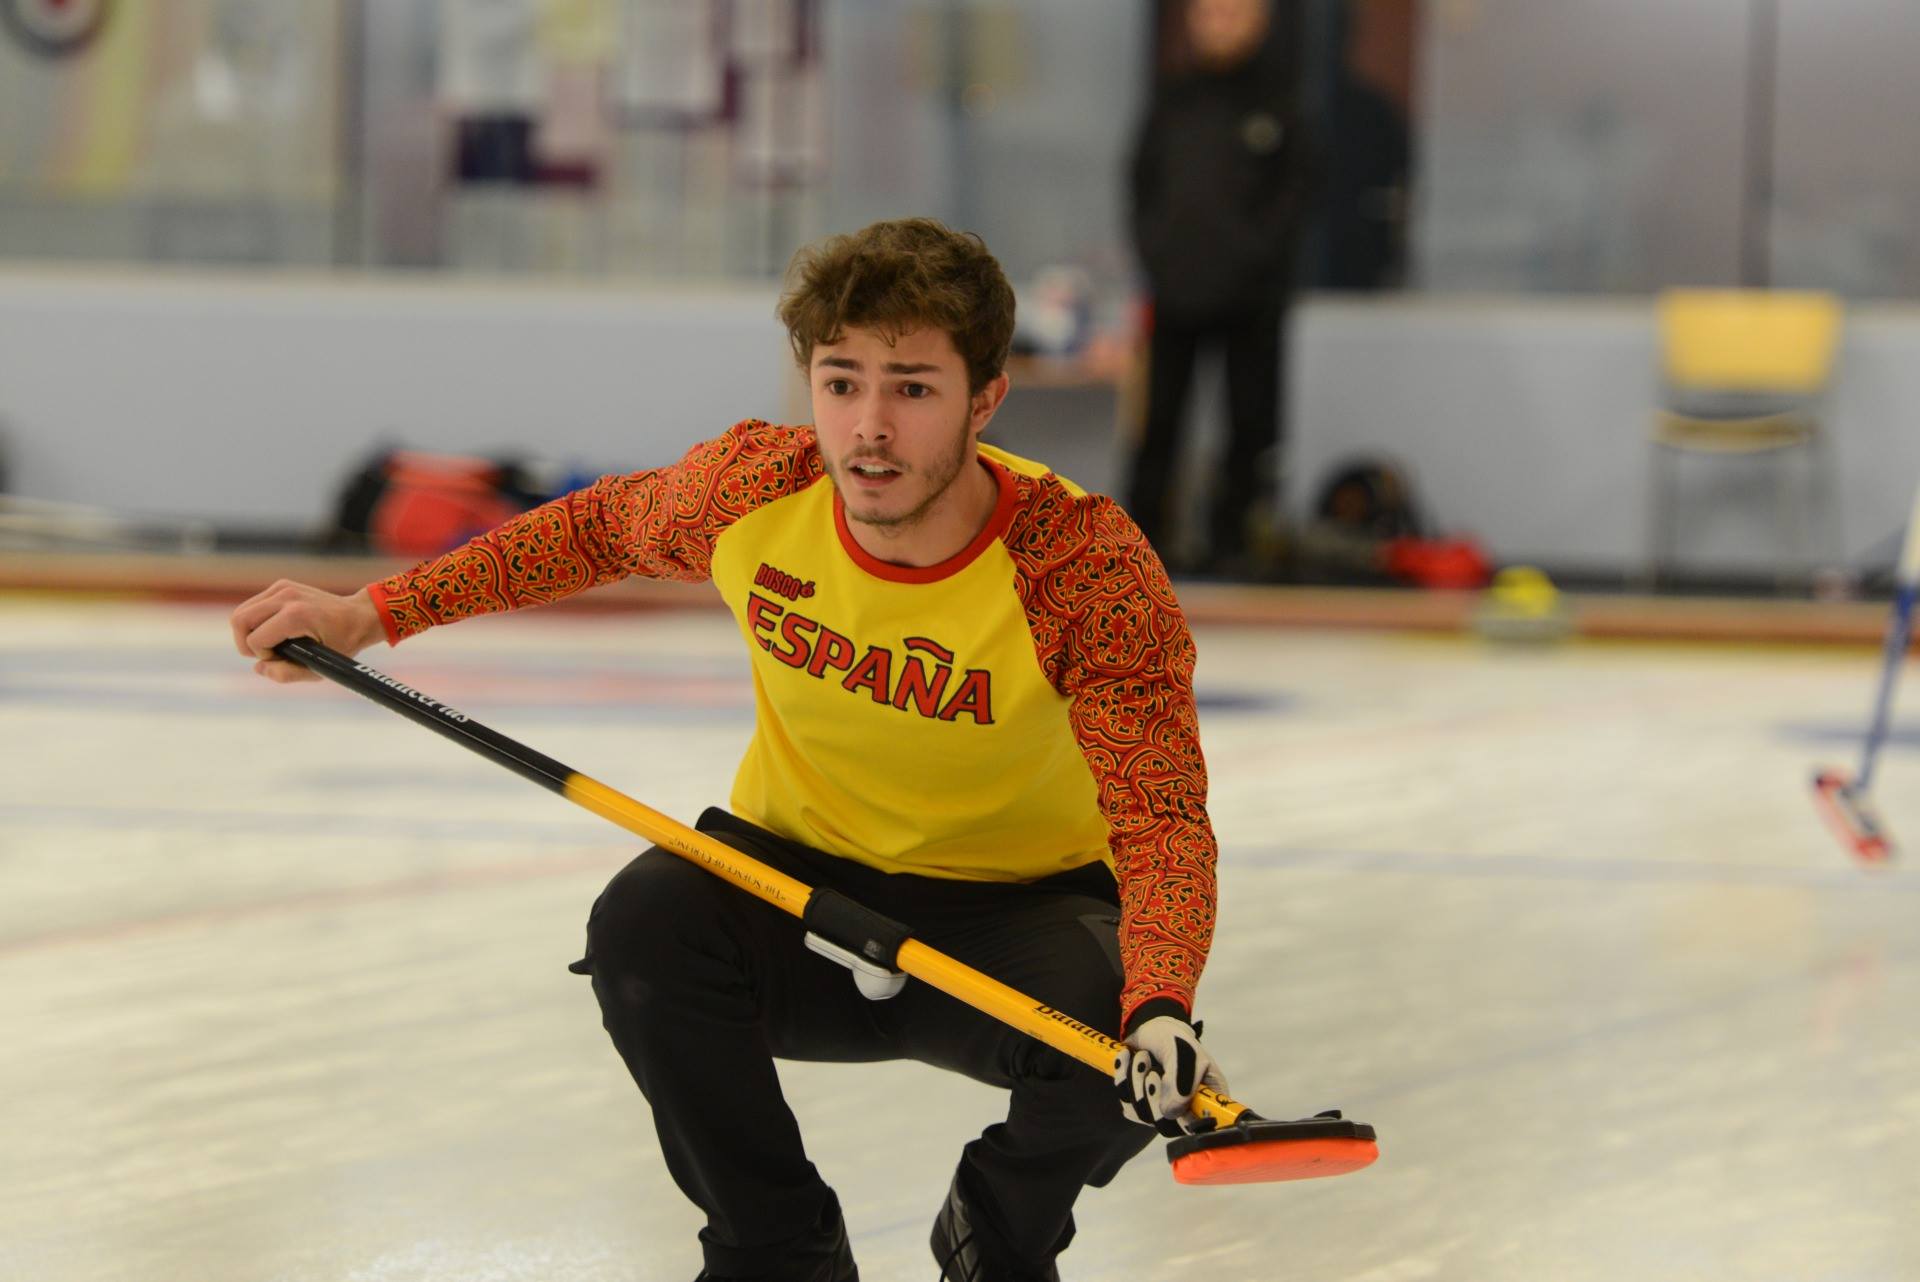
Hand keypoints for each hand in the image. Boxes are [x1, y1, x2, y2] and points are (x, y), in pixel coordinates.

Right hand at [230, 581, 384, 682]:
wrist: (359, 617)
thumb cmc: (342, 645)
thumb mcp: (319, 668)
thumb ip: (286, 674)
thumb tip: (258, 667)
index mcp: (296, 615)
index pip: (255, 639)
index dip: (262, 655)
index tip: (282, 657)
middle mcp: (286, 596)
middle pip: (239, 620)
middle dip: (246, 643)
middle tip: (267, 653)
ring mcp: (282, 588)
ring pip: (242, 612)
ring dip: (249, 632)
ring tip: (271, 643)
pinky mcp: (281, 585)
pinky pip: (252, 606)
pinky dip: (256, 621)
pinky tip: (276, 630)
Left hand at [1113, 1014, 1226, 1136]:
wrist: (1151, 1029)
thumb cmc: (1175, 1038)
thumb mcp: (1183, 1051)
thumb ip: (1181, 1080)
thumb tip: (1170, 1113)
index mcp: (1209, 1097)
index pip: (1204, 1125)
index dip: (1188, 1120)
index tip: (1172, 1102)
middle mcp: (1188, 1109)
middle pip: (1168, 1126)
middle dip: (1152, 1095)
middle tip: (1152, 1070)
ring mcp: (1165, 1110)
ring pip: (1145, 1116)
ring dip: (1136, 1082)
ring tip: (1141, 1057)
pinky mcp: (1143, 1106)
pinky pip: (1128, 1107)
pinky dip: (1123, 1080)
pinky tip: (1127, 1060)